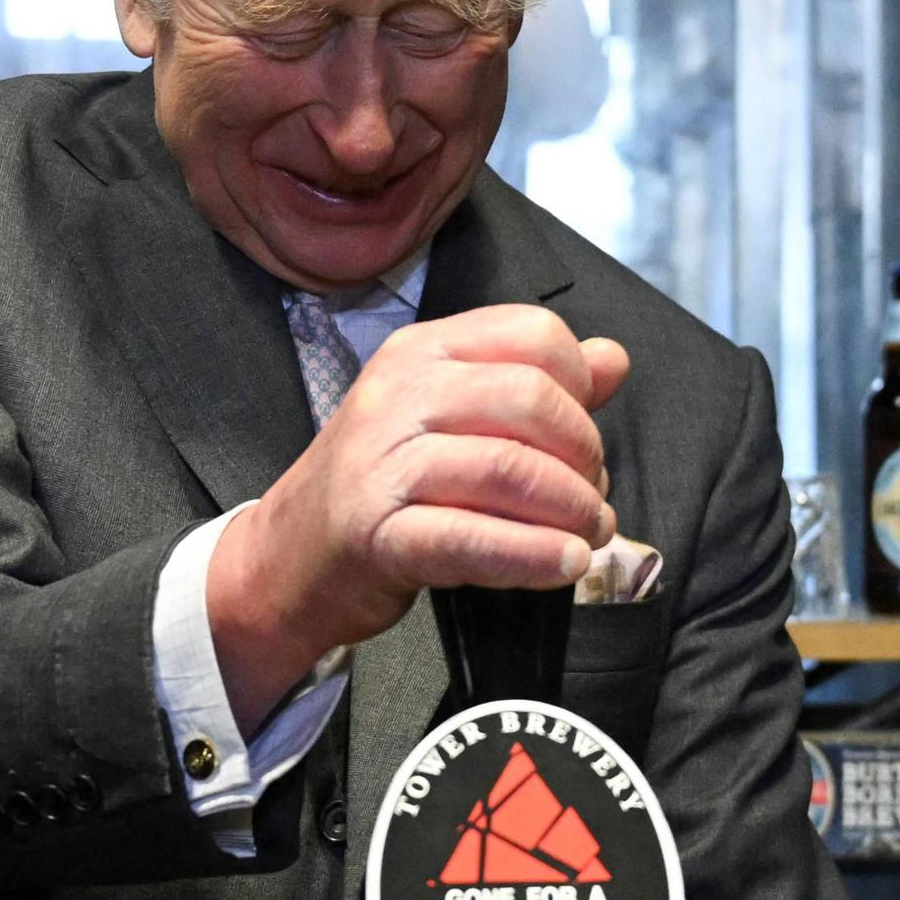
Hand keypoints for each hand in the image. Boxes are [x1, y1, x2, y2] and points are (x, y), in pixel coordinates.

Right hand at [206, 304, 632, 718]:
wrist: (287, 558)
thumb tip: (612, 358)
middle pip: (531, 399)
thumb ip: (533, 385)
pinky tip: (564, 563)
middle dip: (585, 455)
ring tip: (588, 537)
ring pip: (509, 468)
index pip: (533, 335)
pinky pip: (473, 538)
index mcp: (422, 352)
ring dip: (571, 509)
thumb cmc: (383, 487)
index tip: (584, 437)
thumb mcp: (452, 419)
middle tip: (592, 499)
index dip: (581, 387)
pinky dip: (534, 554)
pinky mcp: (376, 534)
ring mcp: (381, 463)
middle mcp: (398, 394)